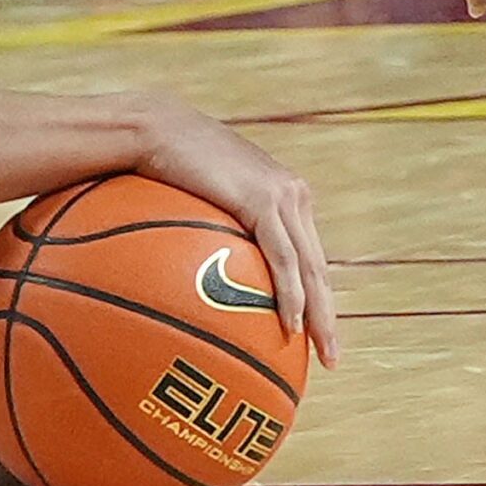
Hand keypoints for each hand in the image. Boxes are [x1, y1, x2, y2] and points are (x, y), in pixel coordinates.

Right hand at [130, 95, 336, 364]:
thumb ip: (209, 228)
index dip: (316, 296)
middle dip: (328, 316)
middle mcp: (293, 195)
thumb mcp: (197, 199)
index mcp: (284, 195)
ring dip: (318, 314)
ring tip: (320, 352)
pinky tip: (291, 324)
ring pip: (310, 268)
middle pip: (318, 267)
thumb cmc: (163, 163)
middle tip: (330, 358)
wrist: (155, 128)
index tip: (315, 333)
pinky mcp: (263, 200)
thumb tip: (190, 270)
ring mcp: (282, 196)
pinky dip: (290, 294)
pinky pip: (283, 259)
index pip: (308, 256)